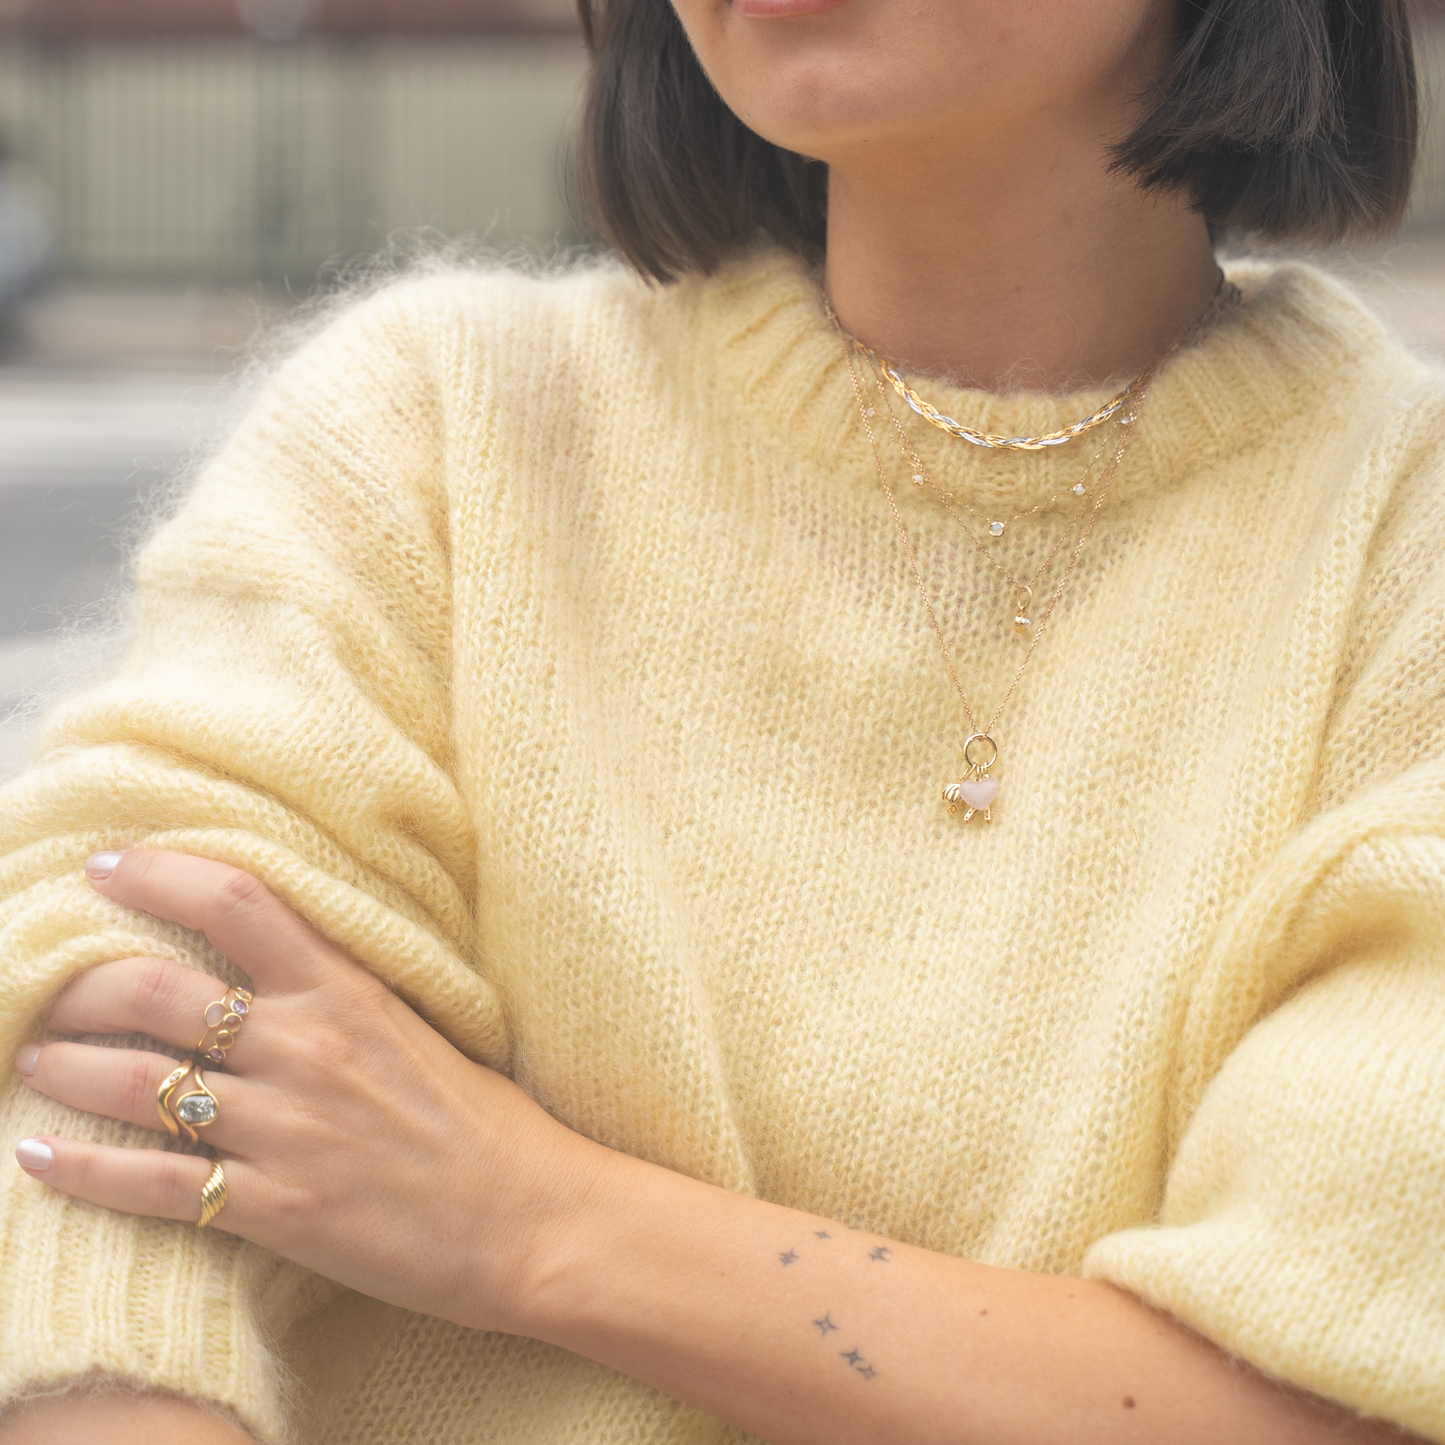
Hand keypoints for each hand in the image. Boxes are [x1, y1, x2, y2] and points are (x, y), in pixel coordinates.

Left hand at [12, 849, 606, 1333]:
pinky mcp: (275, 1209)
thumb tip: (274, 966)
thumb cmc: (486, 1119)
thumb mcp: (420, 1026)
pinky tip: (37, 1158)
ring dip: (64, 1067)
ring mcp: (285, 1129)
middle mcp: (306, 1047)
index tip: (104, 866)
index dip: (159, 874)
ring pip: (137, 1083)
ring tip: (30, 1060)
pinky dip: (83, 1170)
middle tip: (46, 989)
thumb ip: (343, 992)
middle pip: (157, 991)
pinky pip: (153, 1184)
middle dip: (80, 985)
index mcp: (348, 991)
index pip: (238, 902)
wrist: (531, 1217)